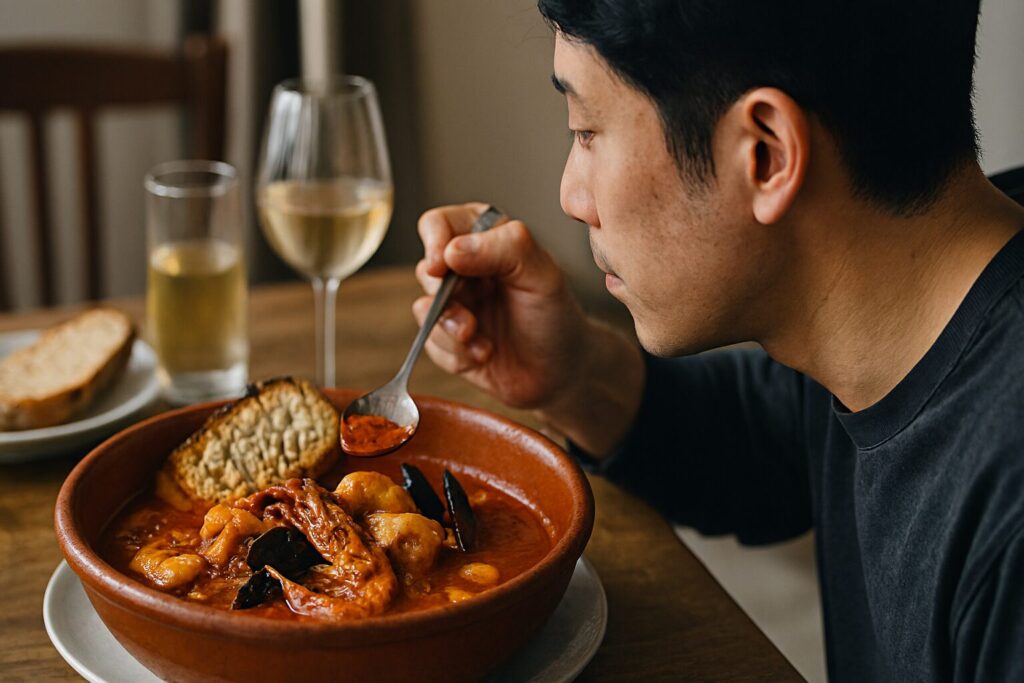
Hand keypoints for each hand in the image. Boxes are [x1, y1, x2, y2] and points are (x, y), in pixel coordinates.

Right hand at [414, 203, 644, 455]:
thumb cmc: (556, 316)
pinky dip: (456, 353)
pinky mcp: (447, 340)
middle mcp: (465, 270)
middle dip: (446, 298)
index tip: (442, 265)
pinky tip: (484, 354)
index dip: (434, 241)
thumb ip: (506, 248)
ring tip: (482, 343)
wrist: (560, 372)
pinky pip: (430, 342)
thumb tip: (452, 250)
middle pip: (426, 269)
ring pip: (423, 309)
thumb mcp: (542, 275)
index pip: (441, 224)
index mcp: (486, 240)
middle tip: (469, 320)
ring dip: (451, 330)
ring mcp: (455, 305)